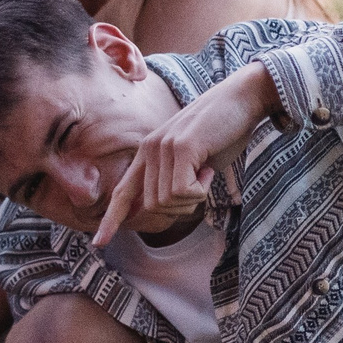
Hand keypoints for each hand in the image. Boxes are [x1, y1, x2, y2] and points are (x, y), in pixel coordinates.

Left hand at [94, 61, 280, 246]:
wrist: (243, 99)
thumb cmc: (222, 132)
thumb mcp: (191, 160)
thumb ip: (173, 179)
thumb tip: (161, 205)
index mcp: (147, 152)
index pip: (123, 191)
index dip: (111, 218)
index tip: (99, 243)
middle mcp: (149, 149)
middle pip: (152, 205)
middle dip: (180, 206)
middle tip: (201, 184)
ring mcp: (162, 147)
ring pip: (166, 201)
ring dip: (192, 197)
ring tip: (205, 171)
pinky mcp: (181, 147)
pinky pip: (182, 191)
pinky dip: (200, 190)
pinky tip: (209, 169)